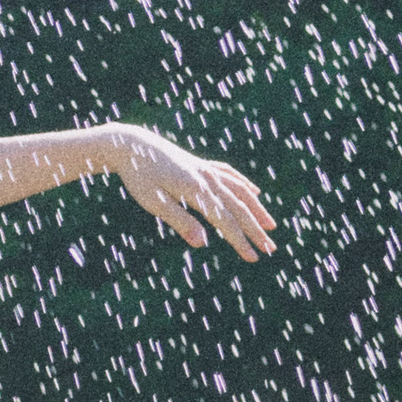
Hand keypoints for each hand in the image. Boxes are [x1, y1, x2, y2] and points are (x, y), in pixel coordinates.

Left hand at [107, 125, 273, 259]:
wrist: (131, 144)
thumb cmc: (139, 176)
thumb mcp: (154, 202)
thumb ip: (180, 221)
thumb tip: (202, 243)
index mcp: (196, 189)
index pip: (225, 220)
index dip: (240, 240)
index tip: (253, 258)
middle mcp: (207, 177)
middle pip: (238, 208)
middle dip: (255, 230)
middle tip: (270, 250)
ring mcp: (206, 169)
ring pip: (240, 190)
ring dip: (257, 209)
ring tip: (271, 226)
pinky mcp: (202, 164)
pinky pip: (231, 175)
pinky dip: (245, 185)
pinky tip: (256, 193)